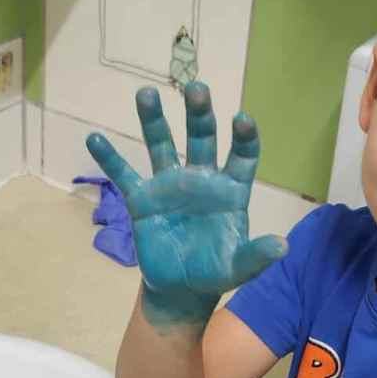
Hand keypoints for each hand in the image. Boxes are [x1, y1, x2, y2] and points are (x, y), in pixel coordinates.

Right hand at [86, 82, 286, 330]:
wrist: (181, 288)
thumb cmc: (216, 272)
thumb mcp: (239, 268)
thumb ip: (256, 255)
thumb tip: (282, 246)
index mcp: (230, 189)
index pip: (242, 155)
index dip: (244, 137)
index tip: (241, 119)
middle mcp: (201, 178)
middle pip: (201, 138)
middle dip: (199, 114)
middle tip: (196, 89)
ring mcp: (169, 184)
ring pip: (161, 145)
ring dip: (154, 119)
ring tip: (146, 93)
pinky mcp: (142, 199)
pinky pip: (124, 175)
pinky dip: (110, 158)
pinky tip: (94, 138)